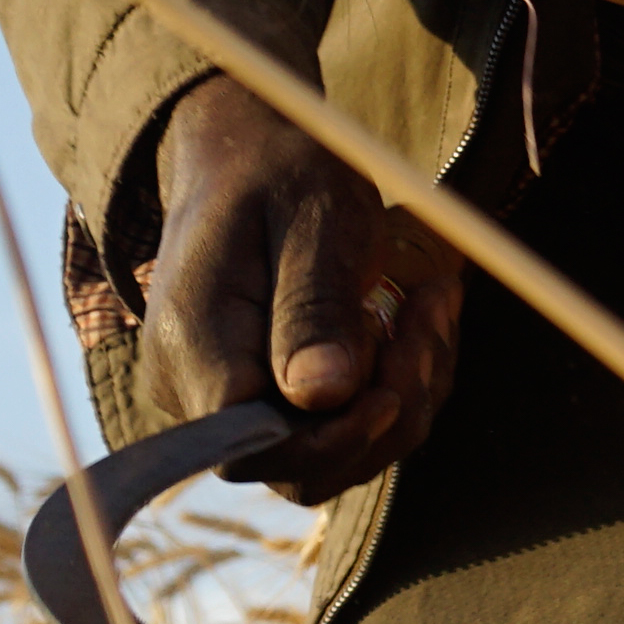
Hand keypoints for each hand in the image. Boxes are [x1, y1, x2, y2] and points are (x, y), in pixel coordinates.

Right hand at [141, 74, 462, 493]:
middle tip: (429, 314)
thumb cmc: (281, 178)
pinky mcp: (268, 399)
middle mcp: (195, 388)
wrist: (252, 160)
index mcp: (193, 345)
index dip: (334, 437)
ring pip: (335, 454)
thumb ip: (313, 309)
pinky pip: (344, 427)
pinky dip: (399, 384)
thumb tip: (325, 395)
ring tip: (430, 302)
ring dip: (407, 392)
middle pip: (301, 463)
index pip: (254, 445)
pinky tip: (417, 317)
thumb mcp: (312, 224)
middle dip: (388, 408)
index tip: (395, 386)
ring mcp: (231, 400)